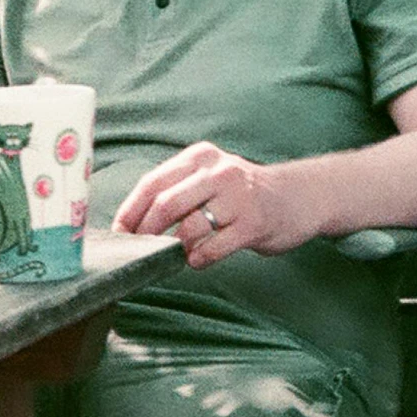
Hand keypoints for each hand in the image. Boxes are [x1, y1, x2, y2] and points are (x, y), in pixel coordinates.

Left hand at [113, 142, 301, 268]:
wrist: (297, 197)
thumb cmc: (242, 193)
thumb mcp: (209, 177)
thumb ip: (177, 190)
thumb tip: (133, 221)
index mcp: (199, 157)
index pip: (151, 183)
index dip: (130, 211)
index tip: (119, 232)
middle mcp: (217, 172)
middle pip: (166, 204)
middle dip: (146, 232)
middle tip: (141, 249)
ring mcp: (237, 197)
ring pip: (189, 227)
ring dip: (175, 247)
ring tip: (175, 253)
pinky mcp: (253, 223)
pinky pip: (213, 248)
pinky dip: (198, 259)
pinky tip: (198, 260)